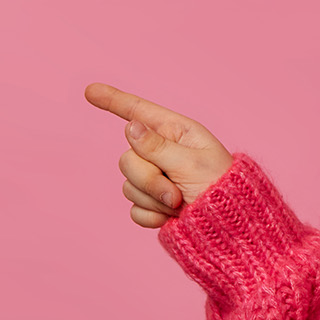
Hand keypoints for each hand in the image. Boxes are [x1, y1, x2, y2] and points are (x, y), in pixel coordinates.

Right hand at [84, 82, 235, 228]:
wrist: (229, 229)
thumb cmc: (221, 190)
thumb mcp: (191, 164)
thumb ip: (157, 147)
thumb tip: (130, 126)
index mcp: (177, 132)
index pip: (139, 111)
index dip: (113, 100)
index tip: (90, 90)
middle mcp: (163, 152)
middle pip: (128, 158)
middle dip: (148, 180)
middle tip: (176, 194)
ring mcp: (156, 179)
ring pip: (128, 185)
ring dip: (153, 200)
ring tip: (180, 205)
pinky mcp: (152, 204)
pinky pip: (133, 209)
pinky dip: (151, 216)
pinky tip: (171, 219)